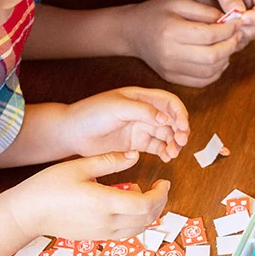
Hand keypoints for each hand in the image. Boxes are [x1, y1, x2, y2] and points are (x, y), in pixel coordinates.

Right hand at [10, 152, 169, 239]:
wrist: (28, 213)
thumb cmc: (49, 186)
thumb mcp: (79, 166)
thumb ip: (110, 161)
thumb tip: (135, 155)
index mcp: (104, 203)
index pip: (145, 204)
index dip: (161, 195)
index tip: (164, 182)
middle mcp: (106, 223)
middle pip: (147, 219)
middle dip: (160, 203)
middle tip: (161, 187)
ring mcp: (102, 233)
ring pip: (138, 229)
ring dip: (149, 214)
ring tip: (144, 194)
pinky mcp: (96, 238)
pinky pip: (125, 233)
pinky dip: (136, 221)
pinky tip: (129, 206)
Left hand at [65, 87, 189, 161]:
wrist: (72, 132)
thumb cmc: (91, 113)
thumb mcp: (118, 107)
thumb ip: (143, 111)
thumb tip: (167, 119)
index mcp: (141, 98)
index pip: (169, 103)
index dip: (180, 113)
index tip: (182, 127)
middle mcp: (144, 112)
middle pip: (172, 120)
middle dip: (180, 130)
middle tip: (181, 142)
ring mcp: (140, 129)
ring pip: (166, 135)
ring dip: (174, 143)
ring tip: (173, 153)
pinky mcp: (136, 144)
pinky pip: (157, 148)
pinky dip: (165, 152)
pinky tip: (166, 157)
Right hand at [124, 0, 242, 86]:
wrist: (131, 33)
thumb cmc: (155, 14)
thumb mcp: (178, 2)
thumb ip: (204, 11)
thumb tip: (229, 21)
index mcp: (172, 31)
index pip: (210, 35)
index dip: (229, 30)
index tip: (237, 23)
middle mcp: (171, 54)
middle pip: (212, 57)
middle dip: (230, 45)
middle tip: (237, 35)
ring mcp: (171, 69)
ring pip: (209, 72)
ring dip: (225, 59)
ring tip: (228, 46)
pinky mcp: (172, 78)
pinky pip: (201, 82)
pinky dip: (215, 72)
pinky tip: (218, 60)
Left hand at [185, 0, 254, 47]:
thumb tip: (239, 12)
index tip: (240, 21)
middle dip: (249, 29)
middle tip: (229, 30)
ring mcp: (247, 10)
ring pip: (254, 31)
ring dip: (240, 36)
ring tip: (222, 33)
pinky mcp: (237, 20)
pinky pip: (241, 35)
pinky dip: (233, 39)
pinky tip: (219, 38)